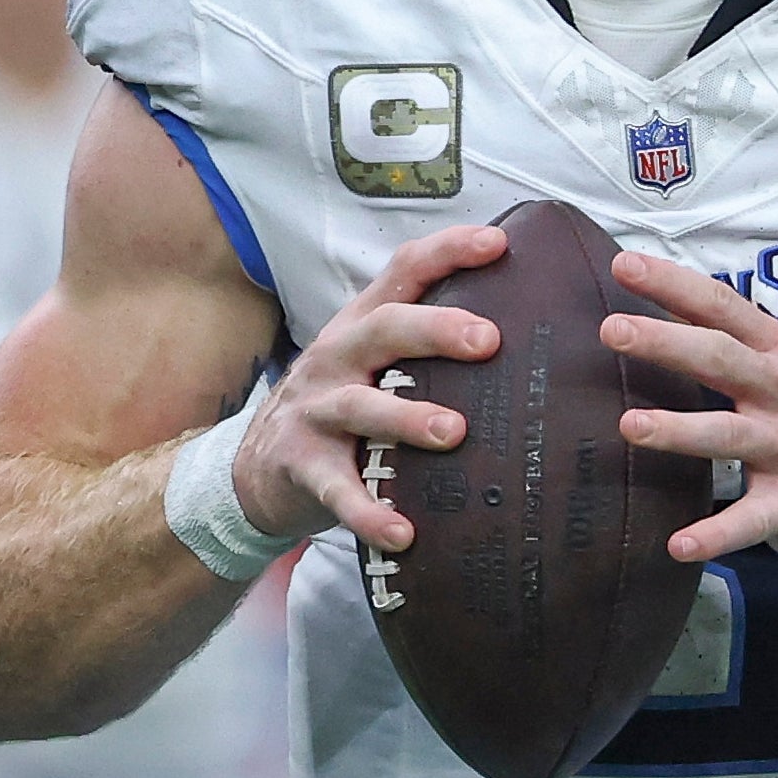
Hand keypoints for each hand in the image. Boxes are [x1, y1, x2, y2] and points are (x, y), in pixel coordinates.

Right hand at [230, 225, 503, 550]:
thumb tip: (523, 329)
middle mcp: (337, 358)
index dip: (448, 251)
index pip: (404, 272)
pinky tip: (403, 532)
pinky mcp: (303, 468)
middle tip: (488, 341)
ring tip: (455, 432)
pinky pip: (338, 491)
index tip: (497, 244)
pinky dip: (370, 512)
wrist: (254, 471)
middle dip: (436, 330)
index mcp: (361, 325)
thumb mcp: (370, 362)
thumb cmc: (340, 406)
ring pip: (361, 407)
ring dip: (407, 419)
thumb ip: (424, 345)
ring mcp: (315, 412)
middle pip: (385, 329)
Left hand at [603, 251, 777, 571]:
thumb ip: (735, 349)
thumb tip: (663, 317)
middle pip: (721, 359)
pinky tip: (678, 545)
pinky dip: (715, 534)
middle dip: (667, 342)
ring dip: (680, 429)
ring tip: (630, 426)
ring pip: (730, 435)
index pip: (723, 307)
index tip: (623, 263)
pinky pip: (750, 520)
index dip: (674, 283)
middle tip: (612, 329)